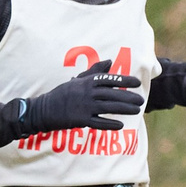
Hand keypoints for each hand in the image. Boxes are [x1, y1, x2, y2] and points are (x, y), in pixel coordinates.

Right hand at [22, 59, 144, 131]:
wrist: (44, 109)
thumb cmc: (63, 94)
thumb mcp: (78, 80)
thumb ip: (95, 71)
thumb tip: (110, 61)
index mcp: (86, 82)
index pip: (109, 80)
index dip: (124, 81)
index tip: (137, 83)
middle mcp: (86, 93)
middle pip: (112, 94)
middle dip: (128, 97)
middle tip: (141, 100)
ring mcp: (84, 107)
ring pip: (108, 108)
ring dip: (124, 109)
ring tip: (137, 110)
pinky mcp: (80, 120)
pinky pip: (98, 122)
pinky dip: (110, 124)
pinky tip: (121, 125)